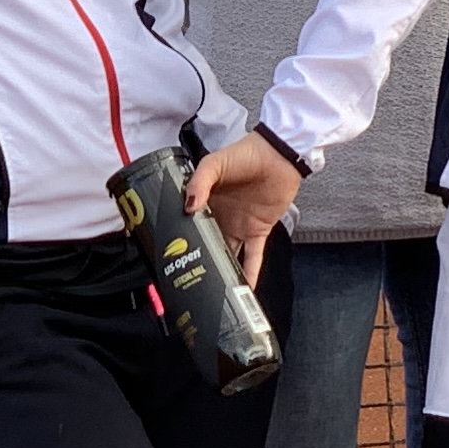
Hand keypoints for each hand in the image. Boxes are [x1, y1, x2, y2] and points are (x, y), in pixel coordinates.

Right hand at [186, 132, 304, 279]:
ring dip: (222, 273)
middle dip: (197, 263)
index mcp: (205, 203)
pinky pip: (253, 257)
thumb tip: (188, 206)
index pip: (187, 226)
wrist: (279, 156)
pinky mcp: (258, 231)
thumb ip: (199, 182)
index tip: (169, 259)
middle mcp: (219, 218)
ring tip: (212, 293)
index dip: (179, 241)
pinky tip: (245, 289)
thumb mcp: (215, 163)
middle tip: (186, 283)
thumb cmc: (246, 154)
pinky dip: (249, 274)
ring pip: (228, 256)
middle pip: (206, 246)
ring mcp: (239, 227)